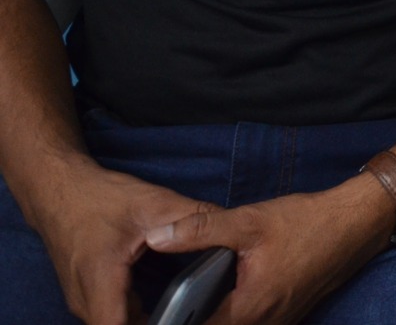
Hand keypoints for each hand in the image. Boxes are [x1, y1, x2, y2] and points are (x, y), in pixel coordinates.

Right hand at [28, 160, 210, 324]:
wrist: (58, 190)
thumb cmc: (98, 197)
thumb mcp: (153, 203)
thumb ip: (193, 217)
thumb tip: (229, 227)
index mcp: (100, 280)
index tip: (177, 322)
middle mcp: (84, 299)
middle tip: (187, 319)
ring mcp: (81, 299)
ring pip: (114, 324)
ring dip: (143, 324)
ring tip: (179, 316)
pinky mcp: (84, 294)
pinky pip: (109, 316)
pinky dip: (133, 316)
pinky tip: (159, 309)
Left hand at [145, 172, 394, 323]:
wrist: (357, 223)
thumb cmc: (307, 223)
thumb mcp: (249, 221)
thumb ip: (200, 231)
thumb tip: (156, 236)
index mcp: (248, 310)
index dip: (174, 324)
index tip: (154, 316)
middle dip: (193, 319)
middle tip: (169, 306)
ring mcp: (281, 322)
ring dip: (214, 318)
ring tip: (191, 303)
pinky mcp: (289, 314)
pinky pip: (253, 324)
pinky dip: (234, 315)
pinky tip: (226, 296)